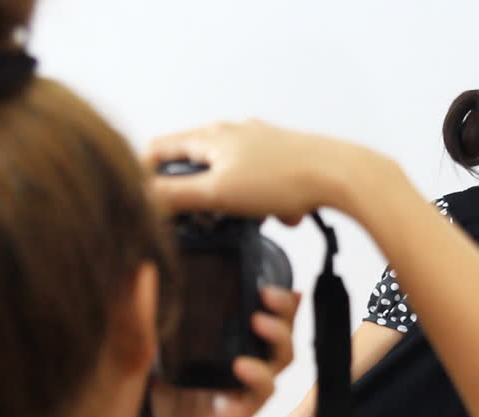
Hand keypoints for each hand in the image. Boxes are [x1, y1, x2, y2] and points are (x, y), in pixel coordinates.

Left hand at [113, 287, 300, 416]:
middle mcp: (228, 362)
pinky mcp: (236, 415)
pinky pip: (261, 393)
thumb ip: (136, 319)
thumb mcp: (129, 357)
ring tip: (261, 321)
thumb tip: (140, 269)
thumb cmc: (129, 413)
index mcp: (207, 343)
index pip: (245, 309)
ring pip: (279, 357)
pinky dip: (260, 375)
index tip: (264, 268)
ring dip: (279, 335)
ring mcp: (236, 389)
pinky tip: (243, 366)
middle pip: (274, 328)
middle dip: (283, 307)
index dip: (264, 289)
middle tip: (270, 293)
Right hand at [144, 120, 331, 224]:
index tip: (145, 204)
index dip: (145, 177)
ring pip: (231, 181)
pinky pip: (261, 188)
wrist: (340, 175)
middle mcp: (233, 134)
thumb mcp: (218, 192)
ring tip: (256, 216)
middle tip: (210, 220)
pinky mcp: (282, 160)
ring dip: (239, 206)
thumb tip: (139, 197)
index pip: (159, 150)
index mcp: (211, 137)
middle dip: (203, 199)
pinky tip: (283, 212)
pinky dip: (267, 204)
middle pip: (196, 168)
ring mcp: (259, 144)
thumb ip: (174, 195)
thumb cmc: (284, 177)